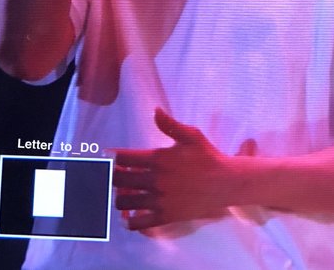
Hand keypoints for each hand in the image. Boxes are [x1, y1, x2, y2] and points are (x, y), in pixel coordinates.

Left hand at [112, 108, 232, 229]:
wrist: (225, 183)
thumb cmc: (207, 156)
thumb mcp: (191, 135)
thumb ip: (170, 124)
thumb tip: (155, 110)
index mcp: (158, 159)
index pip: (123, 158)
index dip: (113, 156)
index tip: (108, 156)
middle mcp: (155, 181)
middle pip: (118, 180)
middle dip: (112, 176)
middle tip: (114, 174)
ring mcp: (159, 201)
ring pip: (124, 202)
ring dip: (119, 197)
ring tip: (123, 192)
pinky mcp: (165, 217)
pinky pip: (139, 224)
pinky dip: (130, 221)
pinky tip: (129, 215)